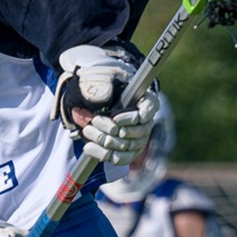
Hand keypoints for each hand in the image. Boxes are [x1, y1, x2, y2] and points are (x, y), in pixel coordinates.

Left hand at [55, 44, 159, 165]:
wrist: (96, 97)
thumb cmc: (103, 84)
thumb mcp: (101, 78)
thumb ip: (102, 85)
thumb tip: (101, 98)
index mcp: (145, 100)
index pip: (149, 110)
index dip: (132, 117)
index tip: (115, 117)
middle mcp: (145, 122)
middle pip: (134, 131)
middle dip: (110, 128)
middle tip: (93, 121)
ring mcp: (138, 138)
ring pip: (125, 145)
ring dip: (103, 139)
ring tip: (87, 130)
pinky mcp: (127, 151)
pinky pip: (118, 158)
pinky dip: (102, 154)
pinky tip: (88, 147)